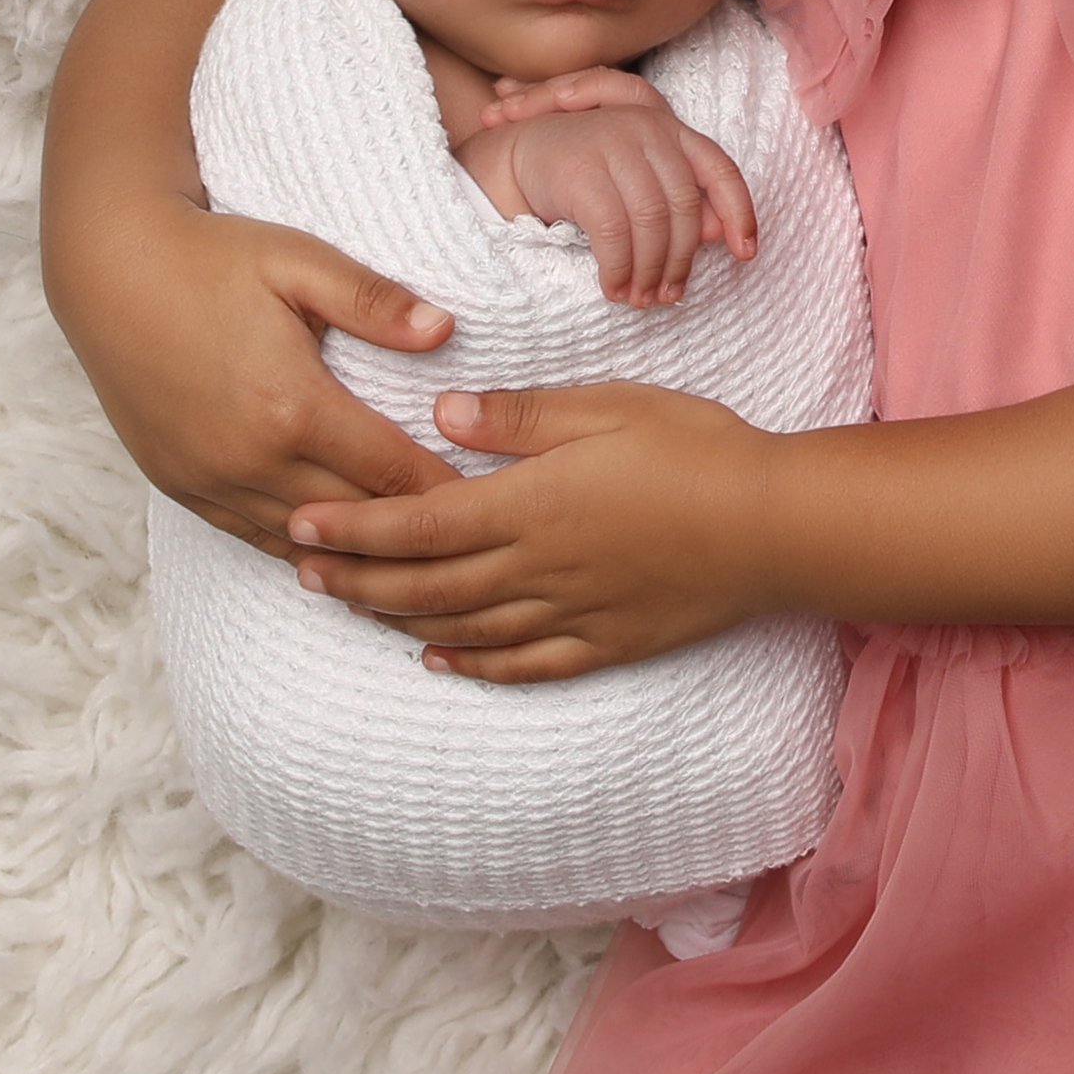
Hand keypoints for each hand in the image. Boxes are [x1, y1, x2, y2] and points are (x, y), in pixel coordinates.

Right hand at [53, 197, 463, 558]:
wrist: (106, 270)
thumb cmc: (211, 257)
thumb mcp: (299, 261)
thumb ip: (374, 300)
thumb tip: (445, 331)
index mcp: (291, 406)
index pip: (392, 472)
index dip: (448, 493)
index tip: (498, 505)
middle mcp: (248, 458)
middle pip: (354, 520)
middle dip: (414, 535)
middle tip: (474, 546)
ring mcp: (209, 480)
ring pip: (303, 542)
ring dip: (359, 556)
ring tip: (418, 570)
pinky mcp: (179, 487)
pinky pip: (253, 537)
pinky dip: (301, 549)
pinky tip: (339, 557)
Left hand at [285, 380, 778, 680]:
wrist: (775, 526)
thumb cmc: (697, 450)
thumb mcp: (610, 407)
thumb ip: (523, 418)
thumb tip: (441, 416)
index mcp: (532, 506)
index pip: (417, 523)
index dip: (352, 527)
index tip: (298, 522)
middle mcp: (537, 569)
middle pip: (423, 584)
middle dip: (355, 577)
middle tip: (300, 568)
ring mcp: (569, 614)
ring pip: (460, 629)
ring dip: (396, 619)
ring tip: (351, 606)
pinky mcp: (603, 642)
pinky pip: (520, 665)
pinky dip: (470, 665)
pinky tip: (438, 660)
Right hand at [460, 72, 757, 306]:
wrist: (521, 155)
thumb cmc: (589, 174)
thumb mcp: (638, 183)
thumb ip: (677, 204)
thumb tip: (715, 236)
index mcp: (672, 130)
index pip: (721, 171)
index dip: (740, 214)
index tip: (746, 254)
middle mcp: (648, 128)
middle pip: (684, 208)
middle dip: (679, 261)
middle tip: (668, 297)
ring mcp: (614, 143)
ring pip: (651, 222)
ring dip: (647, 271)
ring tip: (639, 300)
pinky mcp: (580, 167)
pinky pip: (613, 231)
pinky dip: (618, 268)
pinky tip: (613, 288)